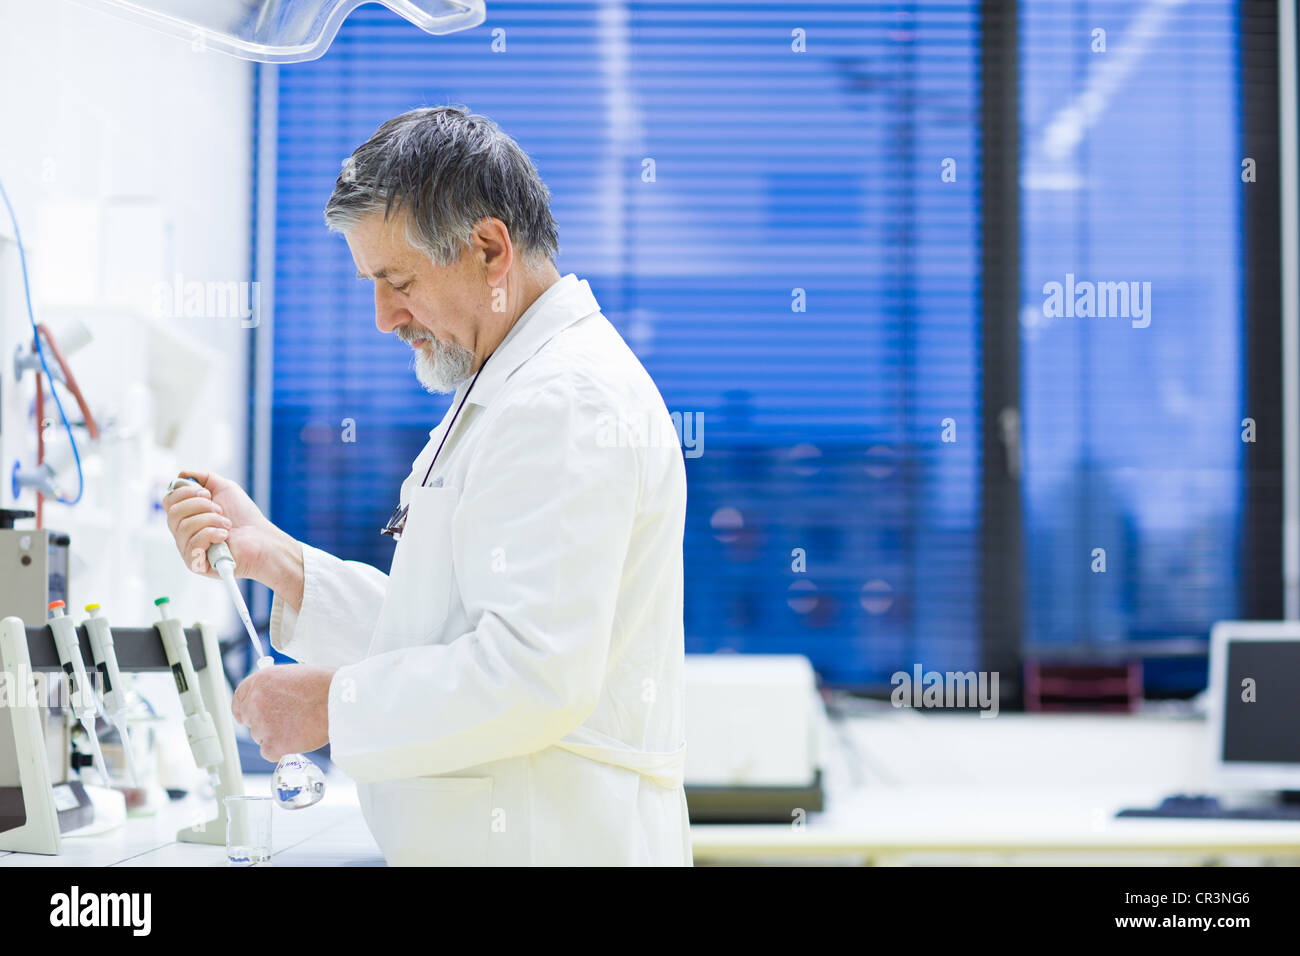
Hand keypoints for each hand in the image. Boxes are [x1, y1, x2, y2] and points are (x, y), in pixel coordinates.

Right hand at [162, 469, 278, 581]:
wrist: (262, 539)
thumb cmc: (244, 517)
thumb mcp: (225, 489)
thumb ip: (203, 478)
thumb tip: (181, 473)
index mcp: (187, 515)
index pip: (169, 501)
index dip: (184, 493)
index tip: (207, 493)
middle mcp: (183, 532)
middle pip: (173, 513)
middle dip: (200, 506)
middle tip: (220, 509)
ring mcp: (188, 548)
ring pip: (184, 526)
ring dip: (211, 520)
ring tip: (227, 524)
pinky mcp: (195, 563)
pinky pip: (192, 544)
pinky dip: (211, 534)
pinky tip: (224, 536)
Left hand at [231, 663, 333, 761]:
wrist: (336, 701)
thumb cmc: (322, 686)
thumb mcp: (292, 675)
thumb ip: (274, 686)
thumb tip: (272, 696)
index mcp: (260, 682)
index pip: (239, 699)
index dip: (242, 709)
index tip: (245, 716)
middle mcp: (255, 703)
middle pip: (249, 719)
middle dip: (263, 722)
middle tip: (283, 722)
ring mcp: (262, 725)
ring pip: (261, 737)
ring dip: (275, 735)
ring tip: (298, 726)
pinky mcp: (272, 745)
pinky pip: (270, 752)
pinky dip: (281, 749)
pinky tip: (296, 738)